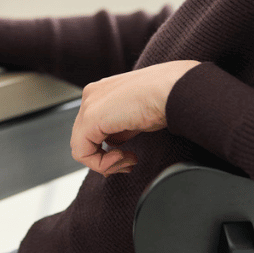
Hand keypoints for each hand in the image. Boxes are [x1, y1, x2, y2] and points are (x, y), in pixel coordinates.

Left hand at [70, 60, 200, 176]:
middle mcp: (92, 95)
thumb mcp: (137, 117)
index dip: (107, 151)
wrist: (173, 89)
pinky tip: (123, 158)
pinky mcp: (90, 117)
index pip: (92, 129)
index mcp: (102, 91)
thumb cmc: (165, 97)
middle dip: (106, 158)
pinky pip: (82, 151)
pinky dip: (101, 163)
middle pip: (85, 139)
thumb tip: (115, 144)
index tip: (129, 158)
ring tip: (128, 161)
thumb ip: (121, 129)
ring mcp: (89, 104)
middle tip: (129, 163)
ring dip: (105, 163)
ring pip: (81, 147)